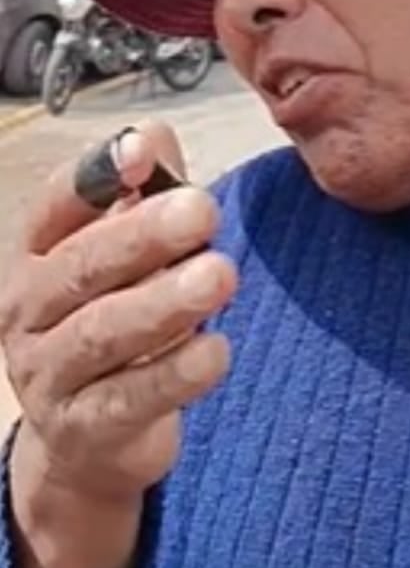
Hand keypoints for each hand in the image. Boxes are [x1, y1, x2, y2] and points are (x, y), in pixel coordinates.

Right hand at [1, 122, 236, 509]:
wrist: (90, 438)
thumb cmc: (117, 318)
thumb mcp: (127, 253)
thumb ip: (144, 192)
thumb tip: (152, 128)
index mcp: (38, 255)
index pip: (55, 208)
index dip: (96, 176)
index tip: (142, 151)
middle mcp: (30, 312)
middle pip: (81, 268)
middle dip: (141, 236)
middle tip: (203, 211)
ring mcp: (49, 374)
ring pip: (102, 334)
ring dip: (164, 304)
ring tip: (220, 277)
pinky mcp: (84, 428)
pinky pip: (129, 399)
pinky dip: (174, 375)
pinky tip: (217, 352)